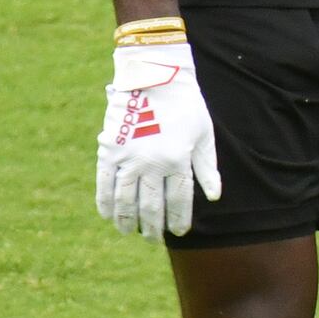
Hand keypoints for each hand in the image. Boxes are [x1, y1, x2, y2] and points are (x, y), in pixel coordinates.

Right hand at [96, 36, 218, 237]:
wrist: (154, 78)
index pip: (179, 199)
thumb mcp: (204, 134)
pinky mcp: (109, 151)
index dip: (179, 219)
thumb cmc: (186, 106)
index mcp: (178, 159)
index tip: (179, 233)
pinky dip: (106, 203)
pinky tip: (109, 216)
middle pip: (152, 204)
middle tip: (154, 239)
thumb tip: (214, 197)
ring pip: (126, 199)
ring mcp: (128, 158)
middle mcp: (152, 163)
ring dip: (128, 220)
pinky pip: (104, 184)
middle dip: (154, 226)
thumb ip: (207, 168)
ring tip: (130, 232)